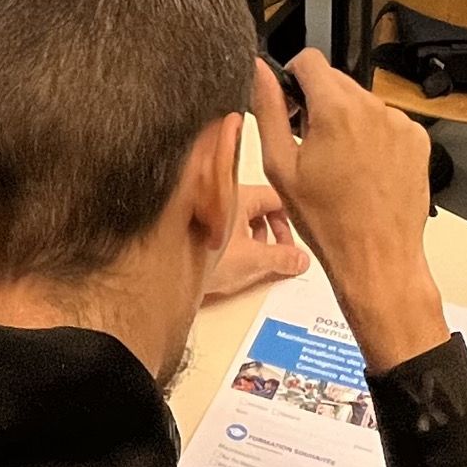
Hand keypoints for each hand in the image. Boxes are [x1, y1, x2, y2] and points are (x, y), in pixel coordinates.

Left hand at [203, 182, 310, 300]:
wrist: (165, 272)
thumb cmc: (201, 256)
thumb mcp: (252, 260)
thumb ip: (281, 259)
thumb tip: (302, 260)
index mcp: (239, 194)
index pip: (276, 198)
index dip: (289, 219)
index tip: (293, 239)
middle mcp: (223, 196)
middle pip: (261, 208)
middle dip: (273, 232)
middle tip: (278, 252)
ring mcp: (208, 210)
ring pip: (243, 219)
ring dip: (255, 238)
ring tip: (256, 259)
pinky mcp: (197, 225)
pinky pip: (226, 227)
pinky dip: (237, 241)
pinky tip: (233, 261)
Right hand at [256, 52, 447, 372]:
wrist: (377, 259)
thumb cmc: (329, 223)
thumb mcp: (281, 167)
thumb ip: (268, 110)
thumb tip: (259, 73)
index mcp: (336, 109)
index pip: (309, 60)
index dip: (292, 78)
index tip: (290, 104)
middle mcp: (373, 108)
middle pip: (337, 81)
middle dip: (319, 104)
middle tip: (311, 145)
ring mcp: (400, 124)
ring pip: (362, 103)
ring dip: (347, 121)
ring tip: (340, 166)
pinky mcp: (417, 141)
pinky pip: (387, 123)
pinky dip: (373, 138)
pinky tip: (363, 171)